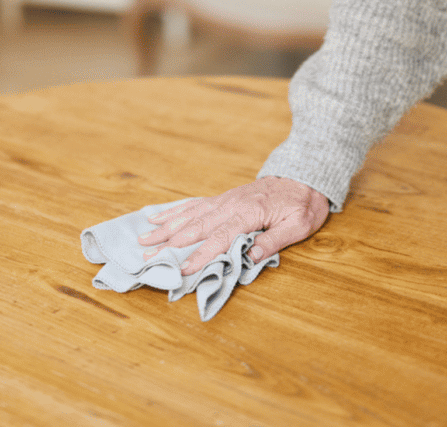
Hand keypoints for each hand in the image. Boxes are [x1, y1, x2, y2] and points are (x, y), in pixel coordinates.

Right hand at [138, 177, 329, 275]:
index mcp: (248, 214)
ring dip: (165, 228)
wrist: (303, 176)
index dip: (199, 256)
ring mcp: (223, 200)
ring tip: (143, 240)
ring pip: (189, 215)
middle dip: (169, 244)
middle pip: (195, 227)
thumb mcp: (298, 225)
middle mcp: (230, 205)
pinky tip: (156, 216)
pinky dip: (174, 211)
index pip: (219, 239)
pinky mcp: (222, 198)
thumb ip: (274, 240)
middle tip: (146, 258)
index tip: (181, 270)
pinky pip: (193, 205)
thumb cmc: (303, 204)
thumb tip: (251, 256)